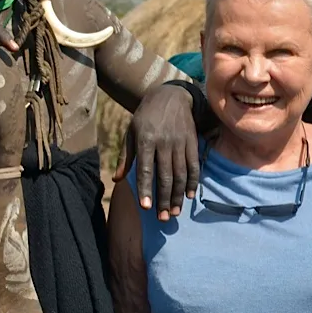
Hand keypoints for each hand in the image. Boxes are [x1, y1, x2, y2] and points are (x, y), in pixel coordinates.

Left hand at [114, 83, 199, 220]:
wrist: (171, 95)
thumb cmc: (146, 116)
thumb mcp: (131, 132)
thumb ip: (126, 156)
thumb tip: (117, 179)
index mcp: (146, 140)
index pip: (146, 169)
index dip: (146, 189)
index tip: (146, 207)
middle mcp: (164, 142)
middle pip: (166, 176)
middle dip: (164, 199)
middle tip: (162, 218)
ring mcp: (181, 143)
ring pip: (181, 174)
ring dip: (178, 195)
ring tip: (174, 212)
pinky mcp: (193, 142)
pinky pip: (194, 166)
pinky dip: (193, 182)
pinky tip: (189, 195)